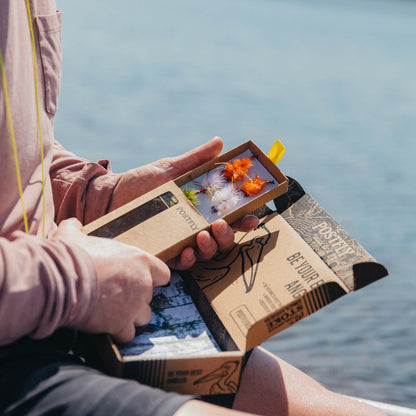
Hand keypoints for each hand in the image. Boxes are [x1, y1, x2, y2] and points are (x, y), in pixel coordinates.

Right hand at [54, 218, 169, 342]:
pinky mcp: (121, 324)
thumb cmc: (73, 255)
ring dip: (132, 316)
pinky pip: (128, 334)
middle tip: (119, 296)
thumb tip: (72, 223)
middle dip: (137, 297)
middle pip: (150, 296)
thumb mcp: (74, 235)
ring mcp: (135, 306)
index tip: (140, 279)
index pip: (163, 273)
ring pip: (144, 316)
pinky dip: (119, 333)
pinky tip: (107, 327)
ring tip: (115, 312)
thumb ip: (78, 229)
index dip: (153, 277)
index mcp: (141, 261)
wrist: (62, 280)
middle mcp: (144, 284)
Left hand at [110, 137, 258, 268]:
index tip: (253, 218)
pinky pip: (180, 263)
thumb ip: (195, 159)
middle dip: (227, 235)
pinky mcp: (163, 252)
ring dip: (210, 247)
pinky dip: (187, 259)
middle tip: (221, 224)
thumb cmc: (141, 182)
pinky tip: (187, 251)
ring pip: (205, 252)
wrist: (110, 196)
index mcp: (199, 208)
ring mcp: (179, 240)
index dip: (243, 219)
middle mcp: (193, 227)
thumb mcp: (170, 169)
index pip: (228, 216)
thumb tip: (219, 142)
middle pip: (221, 238)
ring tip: (204, 235)